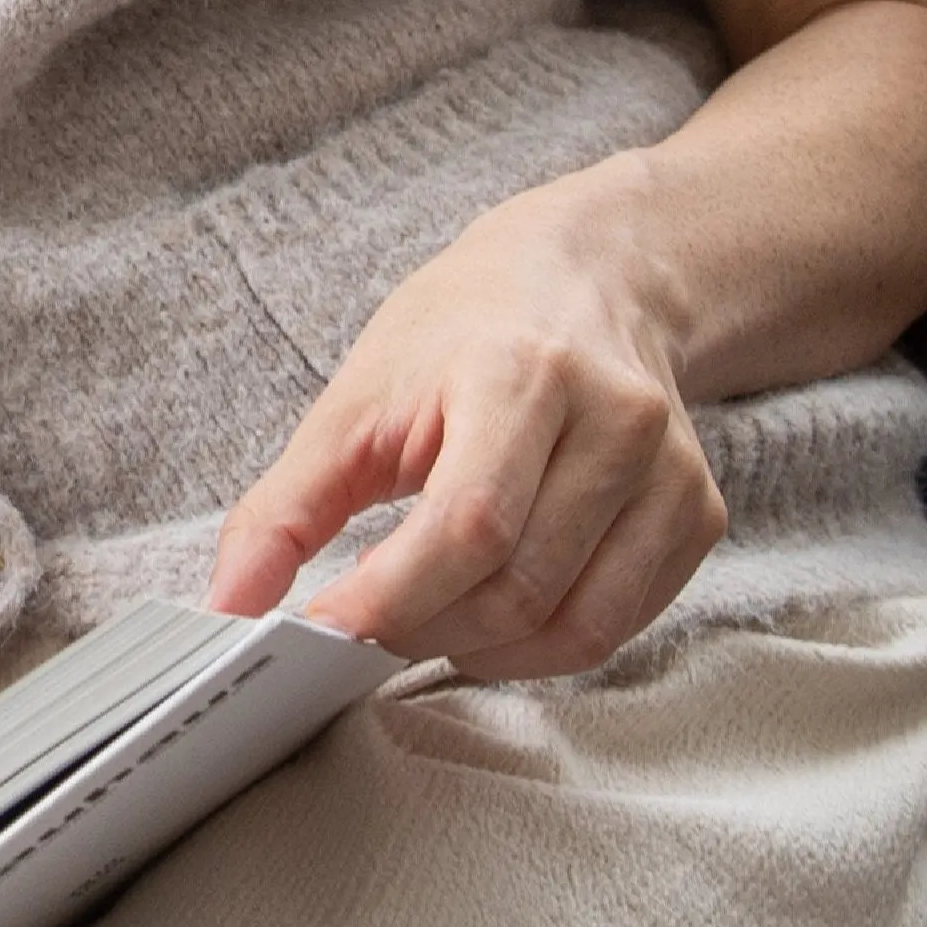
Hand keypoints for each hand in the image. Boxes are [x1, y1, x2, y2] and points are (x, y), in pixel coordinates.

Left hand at [208, 169, 727, 677]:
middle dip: (423, 630)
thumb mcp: (357, 398)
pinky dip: (543, 646)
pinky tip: (497, 613)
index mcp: (521, 374)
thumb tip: (229, 605)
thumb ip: (286, 507)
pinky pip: (616, 626)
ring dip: (480, 649)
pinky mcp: (698, 513)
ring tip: (429, 618)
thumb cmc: (464, 335)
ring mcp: (670, 471)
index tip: (321, 634)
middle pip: (517, 587)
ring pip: (572, 625)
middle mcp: (614, 420)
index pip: (467, 525)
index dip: (389, 601)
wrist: (593, 277)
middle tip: (369, 623)